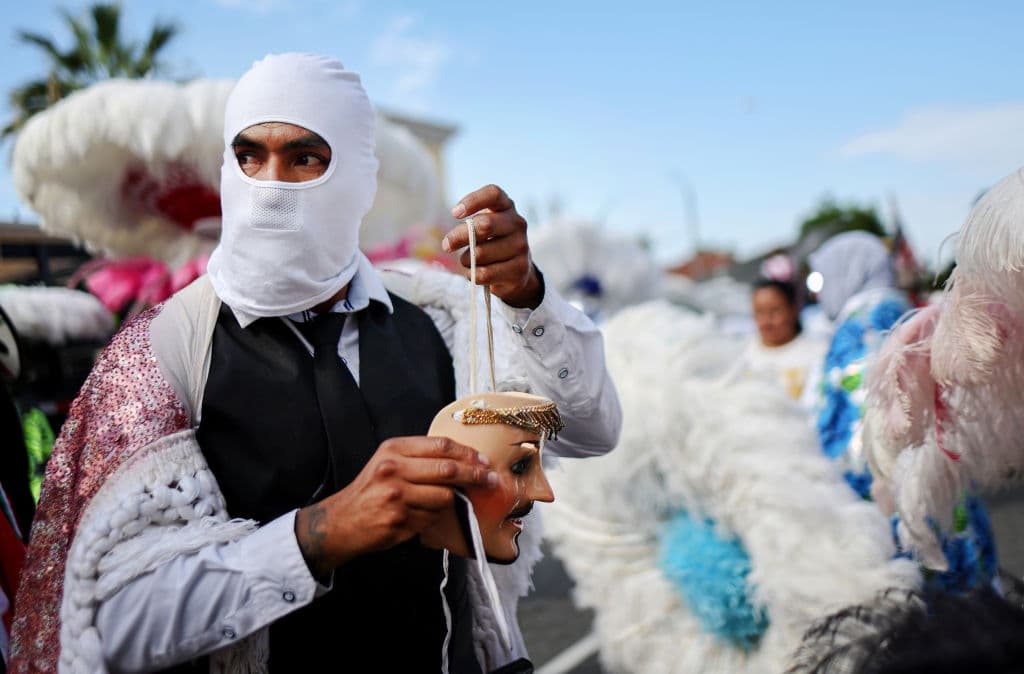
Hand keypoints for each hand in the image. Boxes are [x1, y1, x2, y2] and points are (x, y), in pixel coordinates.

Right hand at [295, 436, 495, 578]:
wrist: (341, 521)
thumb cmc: (371, 490)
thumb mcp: (388, 462)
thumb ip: (419, 457)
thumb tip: (464, 461)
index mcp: (393, 450)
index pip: (441, 446)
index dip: (468, 453)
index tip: (484, 461)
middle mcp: (394, 469)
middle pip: (448, 469)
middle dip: (476, 475)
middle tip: (491, 480)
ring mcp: (397, 496)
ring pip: (444, 497)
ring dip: (449, 502)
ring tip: (435, 504)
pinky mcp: (400, 520)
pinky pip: (432, 518)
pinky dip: (432, 519)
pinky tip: (417, 518)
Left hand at [443, 184, 542, 308]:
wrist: (517, 269)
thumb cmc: (492, 242)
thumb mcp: (483, 227)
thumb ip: (470, 227)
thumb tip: (451, 242)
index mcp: (506, 206)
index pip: (493, 194)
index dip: (473, 201)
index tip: (455, 214)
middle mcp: (517, 223)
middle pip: (484, 225)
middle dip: (459, 236)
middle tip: (447, 245)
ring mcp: (521, 246)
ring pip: (480, 253)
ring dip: (466, 260)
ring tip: (469, 262)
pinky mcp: (520, 269)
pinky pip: (484, 273)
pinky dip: (473, 275)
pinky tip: (475, 273)